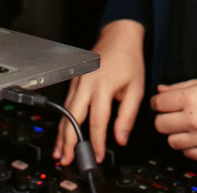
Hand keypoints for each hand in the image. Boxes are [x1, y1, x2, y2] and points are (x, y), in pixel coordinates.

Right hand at [54, 19, 145, 164]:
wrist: (119, 37)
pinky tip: (62, 133)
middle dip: (68, 141)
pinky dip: (63, 121)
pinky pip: (66, 105)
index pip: (97, 121)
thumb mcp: (136, 89)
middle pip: (72, 117)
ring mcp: (77, 82)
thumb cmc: (129, 60)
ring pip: (65, 112)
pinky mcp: (74, 81)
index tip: (98, 156)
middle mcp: (85, 84)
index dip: (97, 142)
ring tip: (60, 153)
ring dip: (62, 134)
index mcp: (102, 86)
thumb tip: (121, 138)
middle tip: (67, 159)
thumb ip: (127, 116)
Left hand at [151, 76, 196, 161]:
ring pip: (171, 141)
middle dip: (164, 118)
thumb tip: (161, 90)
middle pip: (160, 125)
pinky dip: (189, 147)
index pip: (158, 104)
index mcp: (190, 99)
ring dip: (176, 134)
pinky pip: (188, 154)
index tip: (162, 103)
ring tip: (187, 127)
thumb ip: (181, 86)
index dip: (158, 102)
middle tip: (173, 115)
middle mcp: (192, 120)